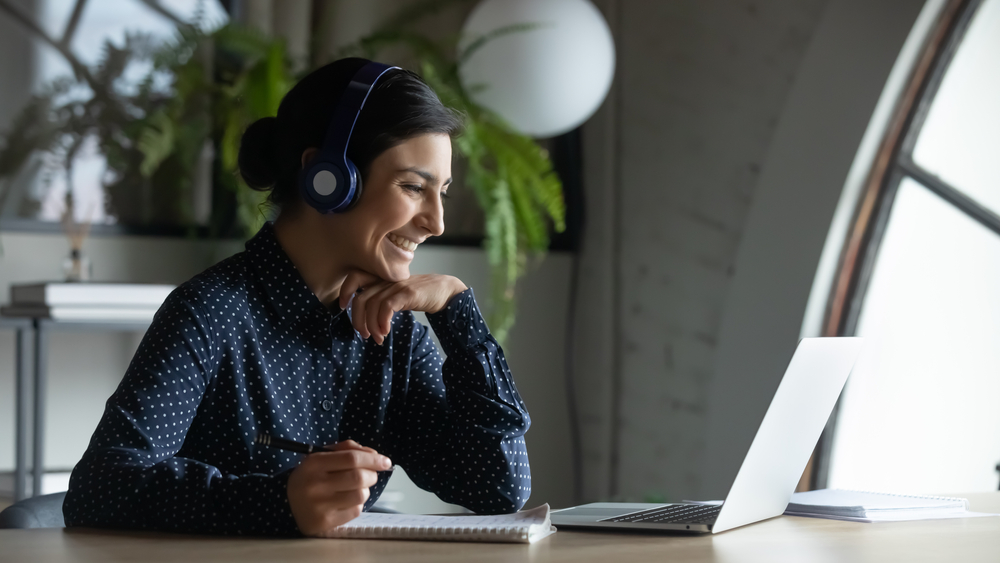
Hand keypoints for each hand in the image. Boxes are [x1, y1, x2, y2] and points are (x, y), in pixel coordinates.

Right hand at [286, 440, 391, 536]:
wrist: (287, 504)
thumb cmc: (311, 477)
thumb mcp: (322, 456)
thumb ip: (348, 450)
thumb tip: (375, 456)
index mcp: (314, 463)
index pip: (352, 458)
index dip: (373, 459)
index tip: (385, 461)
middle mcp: (315, 484)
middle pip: (359, 477)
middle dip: (372, 475)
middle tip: (370, 475)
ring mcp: (319, 505)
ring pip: (360, 495)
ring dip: (365, 490)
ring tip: (355, 489)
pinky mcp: (325, 523)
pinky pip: (355, 511)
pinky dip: (357, 504)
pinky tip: (346, 501)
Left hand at [339, 272, 467, 344]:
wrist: (445, 291)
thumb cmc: (420, 295)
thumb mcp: (397, 294)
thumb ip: (382, 299)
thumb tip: (365, 318)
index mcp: (382, 278)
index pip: (355, 277)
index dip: (345, 291)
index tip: (343, 308)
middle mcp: (387, 280)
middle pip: (360, 299)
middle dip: (358, 320)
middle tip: (364, 335)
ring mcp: (397, 285)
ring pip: (372, 305)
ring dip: (371, 326)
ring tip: (378, 338)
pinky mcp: (407, 293)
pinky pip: (386, 307)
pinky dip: (382, 322)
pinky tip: (386, 331)